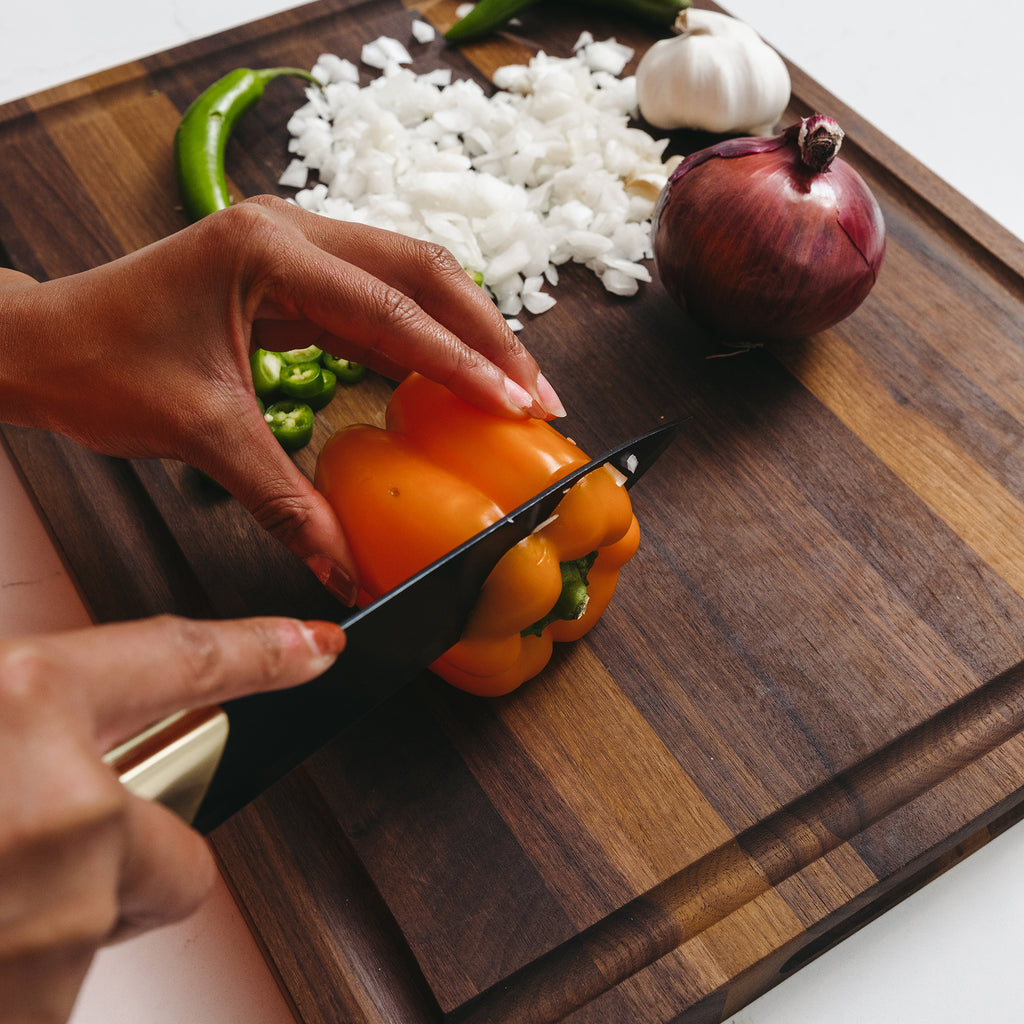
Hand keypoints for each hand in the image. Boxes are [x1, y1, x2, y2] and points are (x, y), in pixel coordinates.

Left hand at [0, 197, 564, 602]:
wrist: (39, 344)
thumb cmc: (98, 365)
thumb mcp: (202, 433)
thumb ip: (285, 500)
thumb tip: (344, 564)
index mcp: (266, 248)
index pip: (391, 307)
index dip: (461, 361)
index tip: (515, 403)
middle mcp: (289, 233)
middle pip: (422, 270)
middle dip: (487, 335)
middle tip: (538, 393)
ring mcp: (293, 249)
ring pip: (409, 279)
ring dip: (465, 333)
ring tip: (514, 387)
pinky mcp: (292, 277)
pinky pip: (378, 303)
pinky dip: (423, 342)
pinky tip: (452, 379)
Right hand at [0, 613, 344, 1023]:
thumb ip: (23, 720)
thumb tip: (53, 725)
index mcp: (23, 704)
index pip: (184, 659)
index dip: (259, 652)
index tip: (316, 649)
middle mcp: (64, 807)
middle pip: (174, 845)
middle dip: (118, 857)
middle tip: (14, 854)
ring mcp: (61, 916)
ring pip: (102, 922)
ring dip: (43, 921)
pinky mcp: (43, 1000)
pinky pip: (54, 984)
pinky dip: (18, 971)